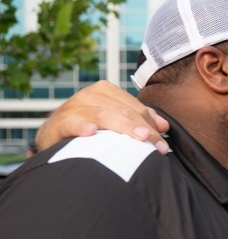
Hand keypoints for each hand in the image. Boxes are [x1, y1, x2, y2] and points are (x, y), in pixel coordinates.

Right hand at [35, 80, 170, 153]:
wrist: (53, 136)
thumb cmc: (90, 127)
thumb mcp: (114, 119)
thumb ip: (139, 119)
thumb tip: (164, 125)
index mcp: (105, 90)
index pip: (135, 107)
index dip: (152, 125)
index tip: (163, 145)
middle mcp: (89, 95)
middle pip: (124, 111)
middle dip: (144, 130)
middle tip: (158, 148)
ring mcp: (73, 108)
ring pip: (104, 115)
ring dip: (124, 128)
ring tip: (141, 139)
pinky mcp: (59, 123)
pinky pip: (72, 124)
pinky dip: (82, 127)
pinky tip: (91, 132)